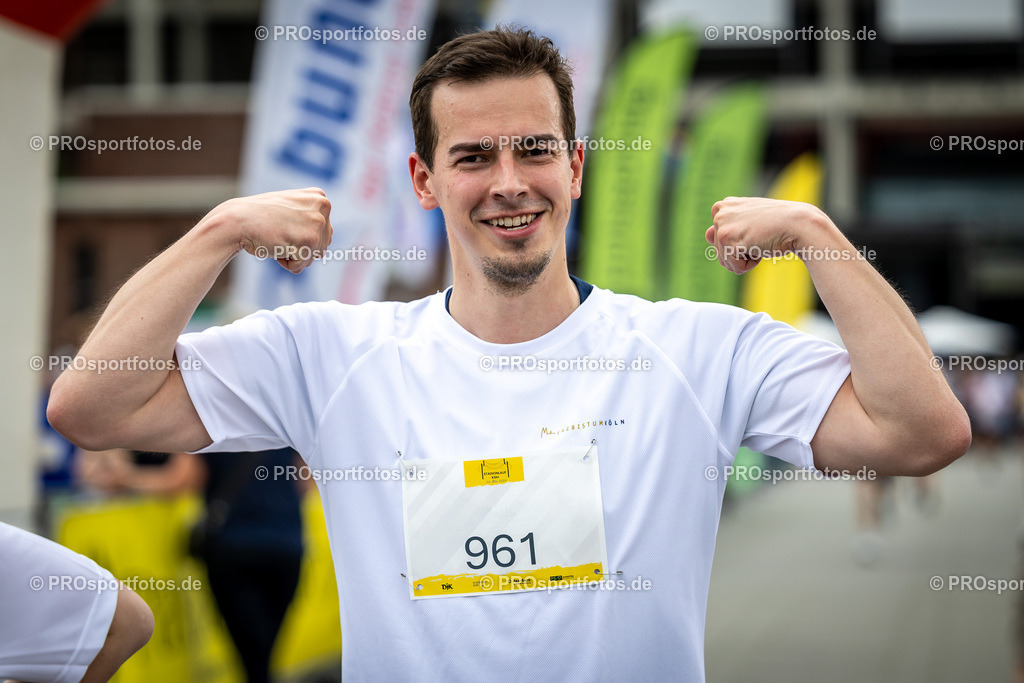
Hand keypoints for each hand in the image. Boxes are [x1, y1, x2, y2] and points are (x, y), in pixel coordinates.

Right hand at [213, 187, 333, 273]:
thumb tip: (327, 240)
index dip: (301, 237)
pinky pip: (301, 265)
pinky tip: (275, 246)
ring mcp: (318, 222)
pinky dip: (287, 263)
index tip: (284, 225)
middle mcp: (323, 206)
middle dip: (300, 248)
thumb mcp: (290, 209)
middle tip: (280, 233)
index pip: (323, 233)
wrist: (236, 221)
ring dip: (293, 256)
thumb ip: (310, 218)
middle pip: (322, 246)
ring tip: (278, 238)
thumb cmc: (259, 218)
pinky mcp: (310, 240)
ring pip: (314, 257)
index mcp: (319, 197)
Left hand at [704, 197, 826, 273]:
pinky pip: (734, 267)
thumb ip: (729, 227)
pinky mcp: (726, 239)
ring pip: (726, 261)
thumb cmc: (780, 224)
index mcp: (725, 206)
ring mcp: (721, 224)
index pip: (719, 240)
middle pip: (720, 252)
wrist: (800, 224)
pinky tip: (760, 247)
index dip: (739, 244)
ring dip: (745, 259)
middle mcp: (719, 212)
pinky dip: (749, 265)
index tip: (756, 232)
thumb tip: (707, 234)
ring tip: (760, 241)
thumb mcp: (751, 222)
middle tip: (760, 237)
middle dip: (741, 252)